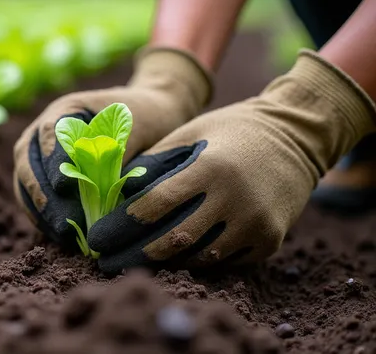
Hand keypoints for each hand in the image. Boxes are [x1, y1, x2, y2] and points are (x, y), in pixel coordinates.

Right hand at [13, 48, 211, 247]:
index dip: (53, 160)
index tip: (64, 185)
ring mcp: (38, 157)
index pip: (49, 133)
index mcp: (65, 111)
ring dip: (40, 211)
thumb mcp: (138, 130)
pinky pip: (32, 200)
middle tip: (63, 223)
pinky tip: (63, 236)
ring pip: (24, 184)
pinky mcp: (42, 180)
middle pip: (28, 162)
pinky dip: (43, 218)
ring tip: (64, 235)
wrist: (150, 119)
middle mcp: (43, 132)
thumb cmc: (147, 120)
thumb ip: (117, 153)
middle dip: (43, 195)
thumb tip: (103, 187)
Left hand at [89, 51, 375, 272]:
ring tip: (133, 261)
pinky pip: (225, 263)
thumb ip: (154, 162)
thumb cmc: (229, 131)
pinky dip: (197, 261)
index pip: (156, 204)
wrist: (296, 136)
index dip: (122, 225)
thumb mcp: (189, 133)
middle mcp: (235, 199)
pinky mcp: (269, 241)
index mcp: (209, 167)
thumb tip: (115, 194)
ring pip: (199, 258)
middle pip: (174, 239)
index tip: (96, 239)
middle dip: (134, 255)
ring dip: (164, 262)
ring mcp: (256, 224)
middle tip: (104, 262)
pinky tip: (173, 259)